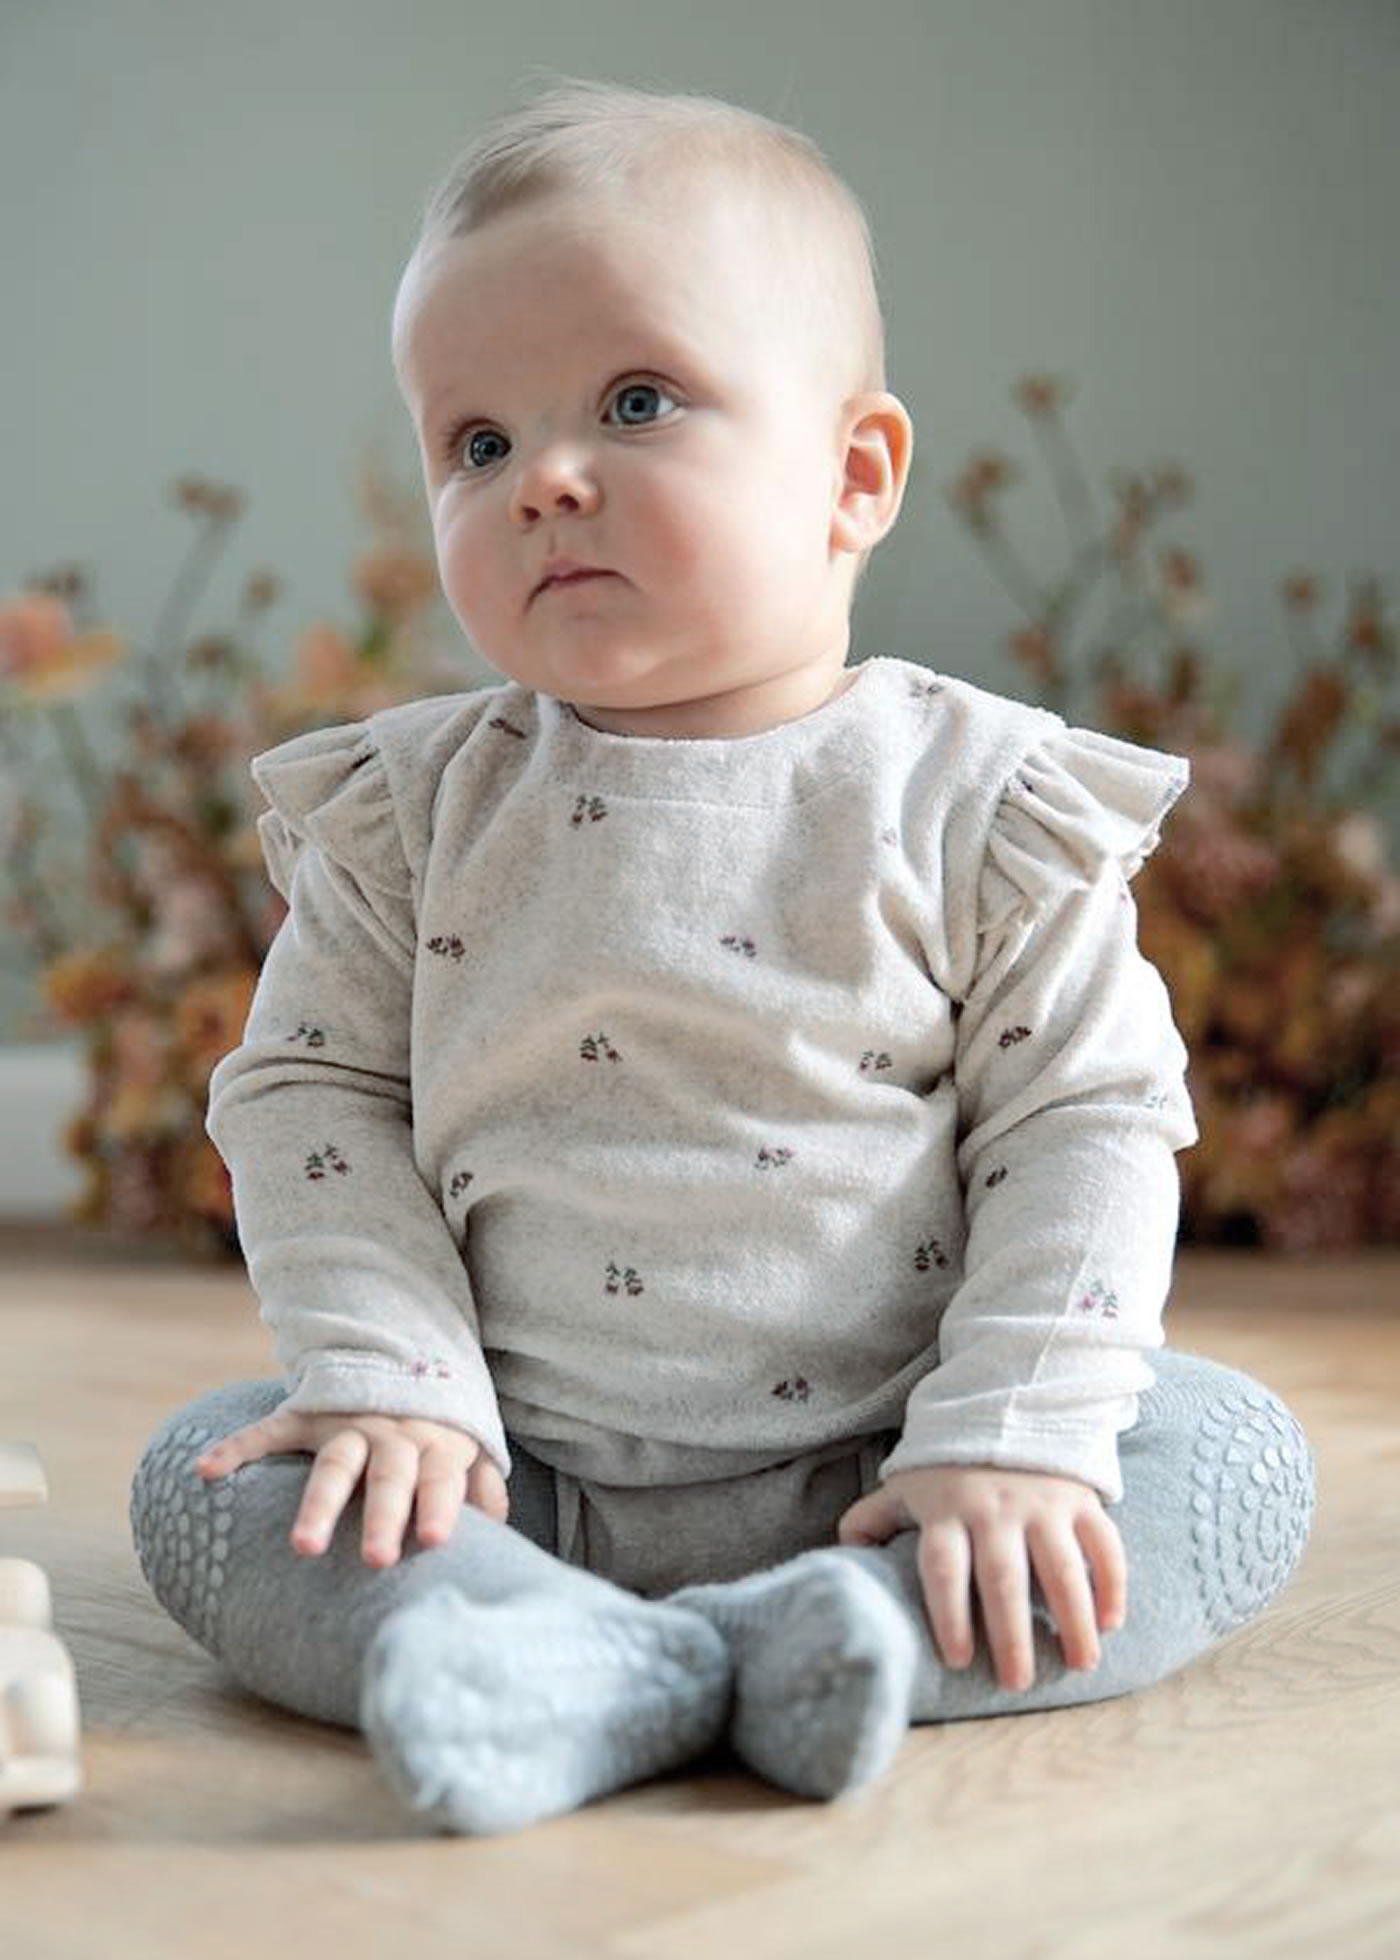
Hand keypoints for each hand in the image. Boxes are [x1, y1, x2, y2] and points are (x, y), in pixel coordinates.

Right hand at [195, 1410, 507, 1567]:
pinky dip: (237, 1448)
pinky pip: (269, 1430)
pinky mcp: (305, 1415)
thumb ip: (483, 1488)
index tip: (434, 1544)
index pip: (440, 1477)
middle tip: (376, 1561)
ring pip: (334, 1463)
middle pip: (388, 1474)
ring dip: (320, 1503)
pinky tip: (205, 1472)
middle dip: (383, 1516)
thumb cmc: (434, 1429)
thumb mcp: (468, 1450)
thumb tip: (500, 1534)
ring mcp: (346, 1424)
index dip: (440, 1506)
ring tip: (304, 1548)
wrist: (394, 1359)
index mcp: (434, 1446)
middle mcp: (392, 1434)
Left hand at [837, 1462, 1124, 1691]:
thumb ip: (872, 1519)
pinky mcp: (1080, 1498)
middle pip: (1003, 1577)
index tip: (959, 1660)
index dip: (949, 1614)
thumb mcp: (905, 1484)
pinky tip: (1112, 1623)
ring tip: (1080, 1664)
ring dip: (1074, 1619)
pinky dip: (1111, 1584)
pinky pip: (1103, 1544)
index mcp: (947, 1509)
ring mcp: (1042, 1503)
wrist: (1005, 1403)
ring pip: (1062, 1567)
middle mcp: (995, 1508)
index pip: (943, 1567)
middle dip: (1011, 1634)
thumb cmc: (948, 1464)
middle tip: (1016, 1682)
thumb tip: (841, 1556)